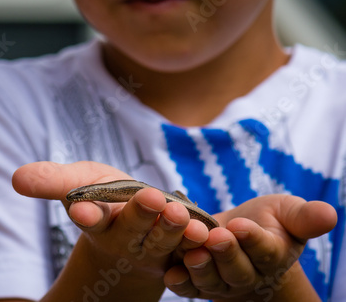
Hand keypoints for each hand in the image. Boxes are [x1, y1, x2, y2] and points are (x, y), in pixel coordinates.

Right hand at [12, 161, 208, 293]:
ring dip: (172, 229)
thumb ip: (52, 181)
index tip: (82, 209)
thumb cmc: (104, 199)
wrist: (136, 225)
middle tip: (151, 199)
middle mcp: (125, 239)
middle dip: (140, 215)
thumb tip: (16, 178)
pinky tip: (206, 232)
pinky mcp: (179, 251)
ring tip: (180, 214)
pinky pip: (190, 250)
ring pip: (163, 241)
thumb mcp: (79, 183)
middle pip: (132, 228)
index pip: (89, 219)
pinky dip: (197, 243)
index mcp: (98, 222)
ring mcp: (154, 248)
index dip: (86, 214)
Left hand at [164, 194, 337, 300]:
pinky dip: (179, 281)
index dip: (253, 239)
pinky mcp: (197, 283)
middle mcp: (247, 274)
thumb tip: (330, 214)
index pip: (265, 251)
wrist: (241, 237)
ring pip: (211, 280)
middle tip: (215, 236)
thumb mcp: (287, 213)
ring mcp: (221, 282)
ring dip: (200, 267)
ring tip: (192, 251)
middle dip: (226, 253)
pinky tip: (170, 273)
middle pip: (237, 269)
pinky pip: (188, 287)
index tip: (241, 225)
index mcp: (271, 255)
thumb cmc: (268, 222)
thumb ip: (304, 217)